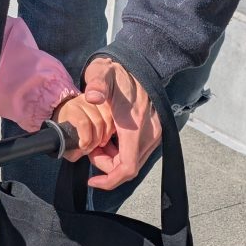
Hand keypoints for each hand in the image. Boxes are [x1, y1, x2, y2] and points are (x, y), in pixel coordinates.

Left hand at [52, 92, 114, 160]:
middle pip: (98, 121)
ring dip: (106, 134)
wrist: (69, 115)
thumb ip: (71, 149)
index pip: (83, 122)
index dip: (86, 138)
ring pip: (108, 117)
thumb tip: (82, 152)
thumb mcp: (64, 139)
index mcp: (71, 108)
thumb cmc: (67, 129)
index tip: (84, 147)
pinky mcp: (105, 102)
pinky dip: (112, 128)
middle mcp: (84, 100)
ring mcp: (96, 100)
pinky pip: (113, 115)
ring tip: (101, 143)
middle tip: (93, 147)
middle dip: (97, 139)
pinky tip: (107, 135)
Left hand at [81, 57, 161, 189]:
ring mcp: (154, 134)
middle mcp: (150, 134)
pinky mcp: (153, 132)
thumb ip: (97, 84)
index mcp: (136, 127)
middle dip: (106, 166)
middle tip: (91, 151)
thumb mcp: (103, 73)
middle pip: (128, 168)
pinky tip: (109, 139)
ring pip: (133, 161)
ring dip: (113, 159)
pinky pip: (137, 152)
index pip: (127, 168)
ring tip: (98, 143)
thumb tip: (93, 96)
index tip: (91, 181)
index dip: (108, 180)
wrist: (140, 64)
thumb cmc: (120, 71)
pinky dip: (121, 152)